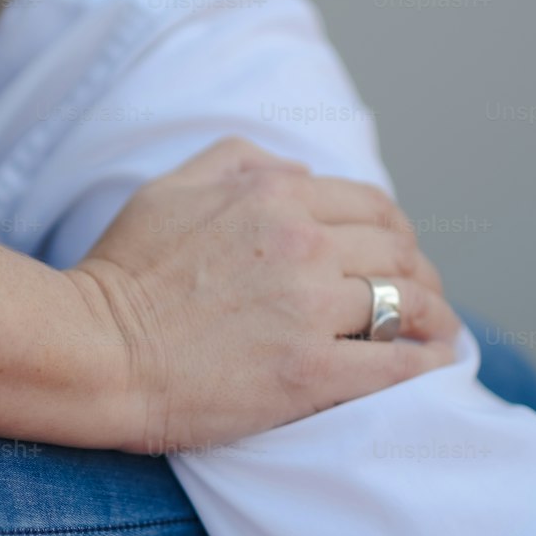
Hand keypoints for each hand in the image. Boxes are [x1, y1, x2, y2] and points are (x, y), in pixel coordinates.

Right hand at [69, 138, 458, 454]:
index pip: (370, 205)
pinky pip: (394, 365)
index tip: (398, 254)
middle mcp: (302, 244)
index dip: (395, 231)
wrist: (95, 351)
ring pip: (405, 302)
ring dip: (434, 315)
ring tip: (439, 331)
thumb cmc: (123, 271)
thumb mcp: (171, 186)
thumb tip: (299, 171)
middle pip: (397, 250)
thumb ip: (241, 162)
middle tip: (424, 295)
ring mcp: (309, 310)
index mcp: (275, 194)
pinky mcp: (308, 374)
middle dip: (420, 270)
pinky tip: (438, 365)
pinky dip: (426, 363)